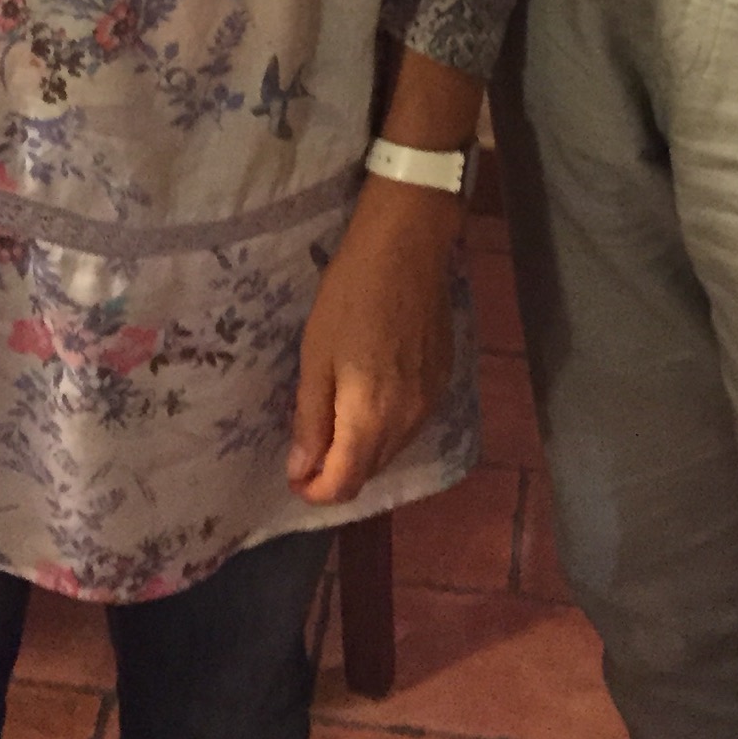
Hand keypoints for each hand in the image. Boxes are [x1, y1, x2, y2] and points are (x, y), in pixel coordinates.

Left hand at [286, 182, 458, 505]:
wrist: (407, 247)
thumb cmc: (349, 296)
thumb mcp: (316, 356)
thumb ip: (310, 419)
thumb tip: (301, 470)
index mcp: (371, 419)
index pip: (345, 484)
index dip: (315, 491)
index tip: (294, 476)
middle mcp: (408, 422)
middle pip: (371, 471)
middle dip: (338, 471)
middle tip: (309, 445)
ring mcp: (431, 402)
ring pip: (393, 449)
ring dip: (363, 449)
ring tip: (336, 419)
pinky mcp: (443, 380)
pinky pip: (411, 423)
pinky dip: (387, 425)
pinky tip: (371, 397)